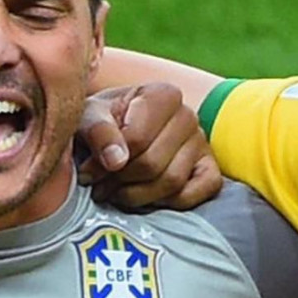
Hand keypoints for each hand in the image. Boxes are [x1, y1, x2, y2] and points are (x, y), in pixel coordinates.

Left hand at [76, 84, 220, 209]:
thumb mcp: (89, 118)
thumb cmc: (103, 123)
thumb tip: (117, 161)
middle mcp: (188, 116)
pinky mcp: (209, 170)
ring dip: (138, 196)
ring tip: (115, 192)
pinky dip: (168, 203)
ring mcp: (201, 143)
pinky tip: (146, 196)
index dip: (108, 162)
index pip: (137, 139)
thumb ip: (98, 131)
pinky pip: (196, 194)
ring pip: (172, 182)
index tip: (88, 169)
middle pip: (153, 164)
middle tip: (100, 185)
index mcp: (163, 95)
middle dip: (120, 181)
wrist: (116, 132)